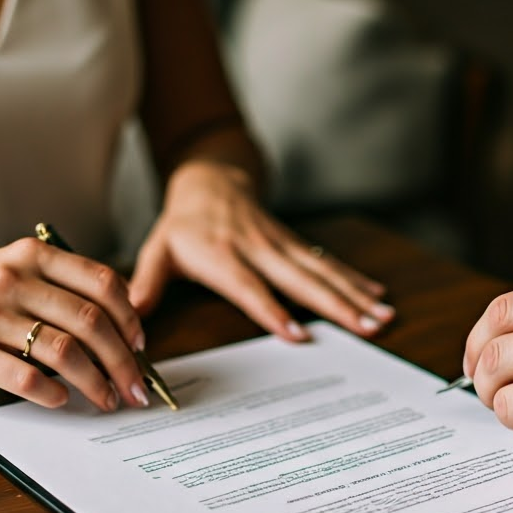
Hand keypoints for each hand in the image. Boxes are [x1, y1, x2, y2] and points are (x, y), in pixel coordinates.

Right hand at [0, 237, 150, 411]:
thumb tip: (119, 323)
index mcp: (30, 256)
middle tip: (136, 387)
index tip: (141, 344)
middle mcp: (12, 281)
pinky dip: (52, 393)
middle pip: (91, 322)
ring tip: (107, 399)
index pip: (101, 282)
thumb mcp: (10, 272)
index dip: (130, 317)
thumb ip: (57, 286)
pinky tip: (63, 400)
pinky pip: (26, 378)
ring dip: (96, 383)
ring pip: (65, 352)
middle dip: (123, 361)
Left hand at [128, 160, 392, 340]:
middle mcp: (257, 249)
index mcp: (221, 255)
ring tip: (381, 316)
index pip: (249, 287)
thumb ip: (146, 283)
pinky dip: (354, 279)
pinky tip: (377, 295)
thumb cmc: (183, 224)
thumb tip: (131, 316)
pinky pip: (327, 263)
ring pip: (322, 271)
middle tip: (364, 326)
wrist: (210, 179)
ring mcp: (281, 244)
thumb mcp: (157, 250)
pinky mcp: (295, 243)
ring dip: (354, 294)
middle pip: (300, 280)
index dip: (272, 310)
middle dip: (335, 304)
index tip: (296, 334)